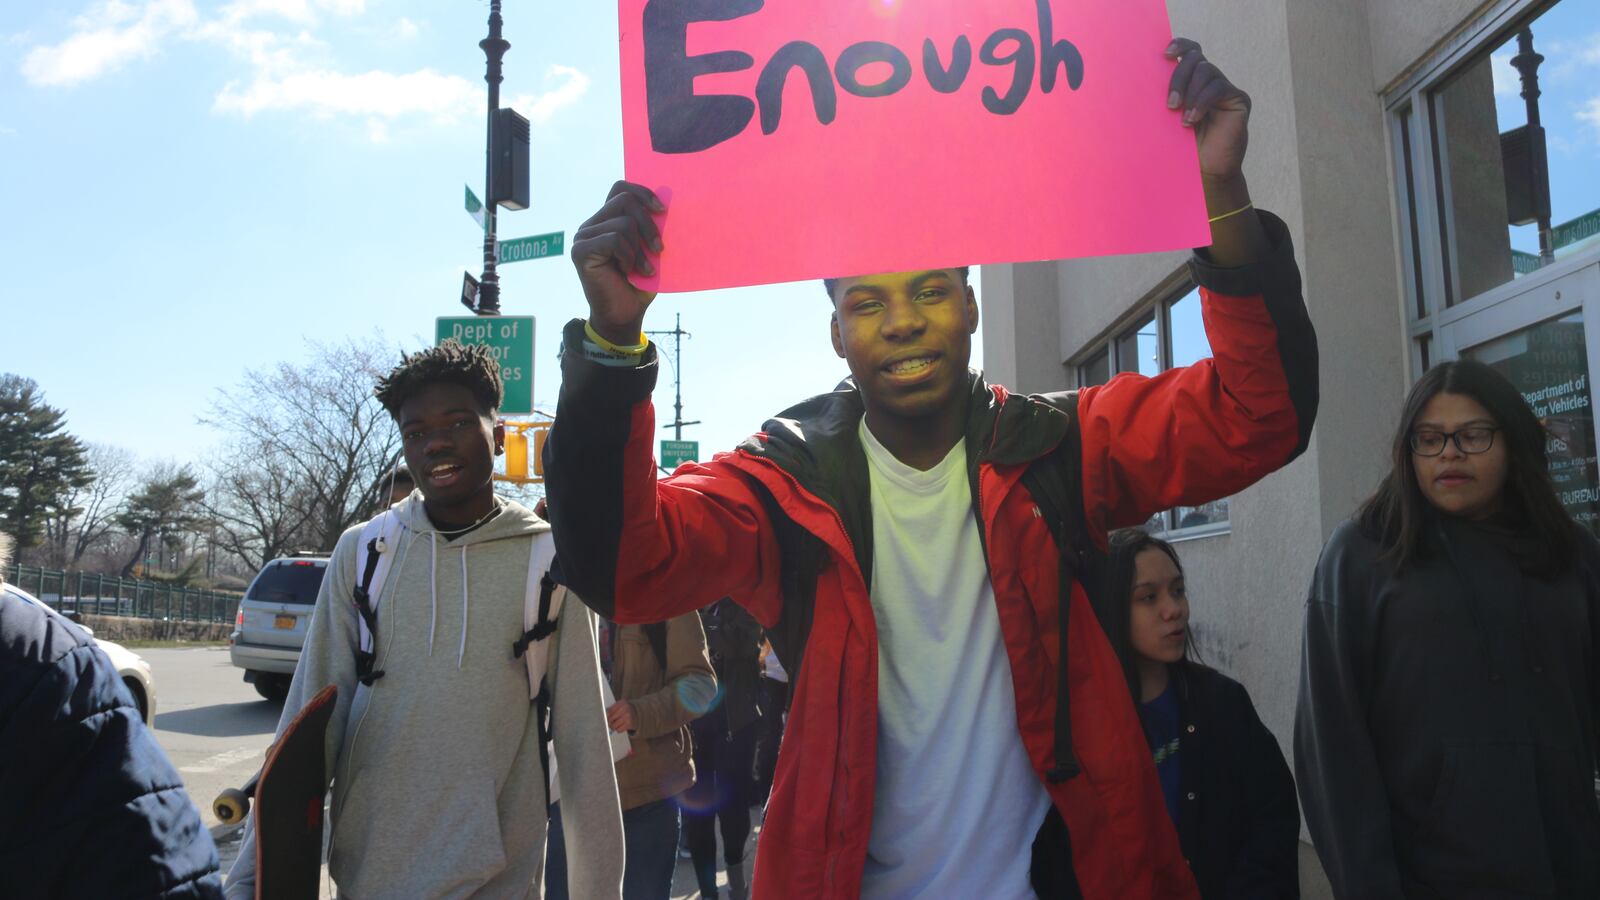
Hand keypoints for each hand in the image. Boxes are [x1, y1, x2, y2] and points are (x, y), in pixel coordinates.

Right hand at [570, 181, 663, 344]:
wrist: (624, 315)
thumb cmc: (639, 284)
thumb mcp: (650, 251)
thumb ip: (652, 227)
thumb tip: (668, 206)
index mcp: (607, 220)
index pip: (621, 189)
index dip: (642, 193)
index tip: (662, 210)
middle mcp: (592, 224)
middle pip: (625, 202)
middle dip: (649, 225)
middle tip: (660, 250)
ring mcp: (583, 237)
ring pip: (623, 224)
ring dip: (640, 249)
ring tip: (644, 269)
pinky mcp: (580, 251)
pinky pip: (614, 240)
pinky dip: (628, 256)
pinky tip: (629, 271)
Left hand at [606, 700, 637, 732]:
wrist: (639, 713)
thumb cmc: (627, 709)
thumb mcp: (621, 705)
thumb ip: (613, 708)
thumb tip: (604, 714)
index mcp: (622, 702)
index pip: (609, 710)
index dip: (606, 715)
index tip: (606, 717)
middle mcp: (625, 709)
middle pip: (610, 718)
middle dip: (608, 722)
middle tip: (609, 723)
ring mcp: (628, 717)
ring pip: (614, 725)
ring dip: (613, 727)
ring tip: (614, 725)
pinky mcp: (629, 724)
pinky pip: (619, 730)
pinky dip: (618, 729)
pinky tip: (620, 726)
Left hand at [1165, 39, 1249, 183]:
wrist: (1207, 172)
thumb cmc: (1184, 148)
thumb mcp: (1168, 120)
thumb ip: (1165, 98)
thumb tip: (1140, 81)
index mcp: (1193, 81)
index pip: (1190, 51)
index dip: (1180, 45)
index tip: (1165, 54)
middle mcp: (1210, 80)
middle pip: (1196, 58)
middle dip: (1179, 76)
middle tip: (1170, 103)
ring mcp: (1225, 89)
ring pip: (1206, 71)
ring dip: (1190, 92)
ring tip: (1182, 117)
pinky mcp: (1238, 99)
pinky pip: (1219, 88)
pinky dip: (1202, 101)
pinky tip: (1193, 119)